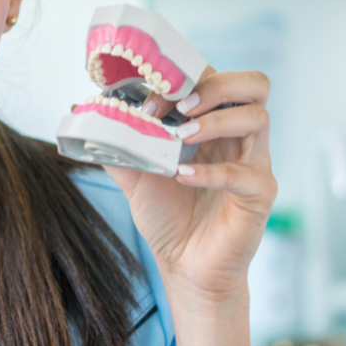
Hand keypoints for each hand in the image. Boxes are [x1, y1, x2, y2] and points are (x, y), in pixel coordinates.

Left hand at [103, 67, 276, 313]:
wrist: (184, 266)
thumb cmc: (168, 217)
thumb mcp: (135, 175)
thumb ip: (118, 143)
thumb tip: (86, 113)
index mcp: (213, 124)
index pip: (214, 78)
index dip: (183, 80)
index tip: (150, 104)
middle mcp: (239, 137)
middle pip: (254, 85)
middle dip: (216, 85)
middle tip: (182, 107)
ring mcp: (254, 163)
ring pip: (258, 118)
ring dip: (216, 120)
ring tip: (182, 138)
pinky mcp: (259, 193)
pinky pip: (246, 173)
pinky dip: (212, 171)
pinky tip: (183, 177)